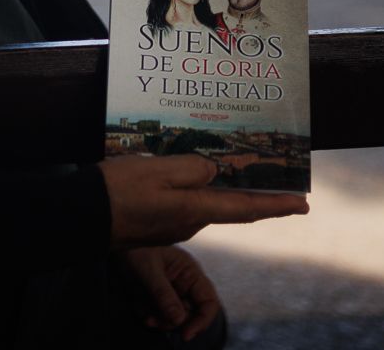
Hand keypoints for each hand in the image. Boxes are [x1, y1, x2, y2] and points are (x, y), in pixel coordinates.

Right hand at [101, 154, 308, 247]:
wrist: (80, 218)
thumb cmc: (117, 191)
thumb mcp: (157, 169)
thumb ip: (191, 168)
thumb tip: (212, 170)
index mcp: (194, 209)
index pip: (246, 208)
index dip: (277, 206)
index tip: (303, 205)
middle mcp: (188, 222)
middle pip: (225, 203)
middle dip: (244, 189)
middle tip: (263, 168)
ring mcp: (170, 225)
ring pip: (199, 200)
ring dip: (210, 183)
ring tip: (212, 156)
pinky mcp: (153, 223)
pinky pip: (179, 201)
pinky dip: (186, 186)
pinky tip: (176, 169)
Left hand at [116, 245, 221, 340]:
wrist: (113, 241)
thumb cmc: (135, 249)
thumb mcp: (149, 271)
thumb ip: (164, 295)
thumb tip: (179, 320)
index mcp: (190, 272)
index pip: (208, 302)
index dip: (202, 321)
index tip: (186, 335)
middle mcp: (184, 283)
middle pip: (190, 315)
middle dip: (172, 322)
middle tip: (154, 321)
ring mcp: (170, 290)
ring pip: (172, 318)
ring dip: (159, 320)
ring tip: (144, 313)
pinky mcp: (156, 296)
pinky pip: (157, 314)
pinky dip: (148, 314)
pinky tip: (138, 306)